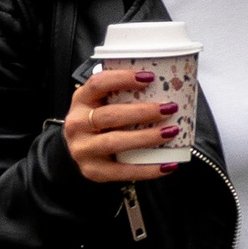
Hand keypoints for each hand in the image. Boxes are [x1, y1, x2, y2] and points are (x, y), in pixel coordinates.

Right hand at [64, 63, 182, 183]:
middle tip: (169, 108)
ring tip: (171, 132)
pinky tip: (168, 164)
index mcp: (81, 100)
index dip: (122, 78)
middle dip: (142, 111)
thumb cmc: (97, 122)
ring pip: (115, 142)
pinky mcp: (93, 171)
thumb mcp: (100, 102)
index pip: (98, 84)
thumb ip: (121, 93)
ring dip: (146, 137)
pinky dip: (148, 169)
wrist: (77, 151)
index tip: (149, 77)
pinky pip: (122, 171)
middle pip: (109, 115)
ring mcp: (83, 149)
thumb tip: (165, 84)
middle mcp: (77, 124)